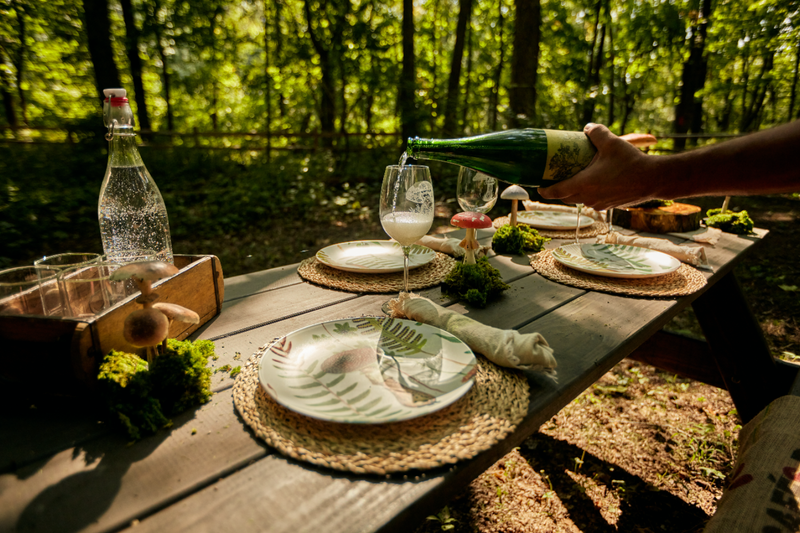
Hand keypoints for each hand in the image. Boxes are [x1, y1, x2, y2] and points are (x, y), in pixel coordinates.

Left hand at [539, 124, 662, 210]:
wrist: (653, 179)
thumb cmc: (631, 162)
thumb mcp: (611, 142)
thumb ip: (596, 132)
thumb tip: (587, 128)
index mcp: (583, 185)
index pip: (556, 192)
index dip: (544, 190)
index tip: (538, 187)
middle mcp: (588, 198)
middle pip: (566, 197)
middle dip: (558, 191)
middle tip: (554, 180)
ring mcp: (599, 204)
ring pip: (579, 200)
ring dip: (573, 192)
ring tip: (573, 179)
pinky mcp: (609, 206)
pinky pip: (592, 201)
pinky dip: (588, 194)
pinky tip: (593, 183)